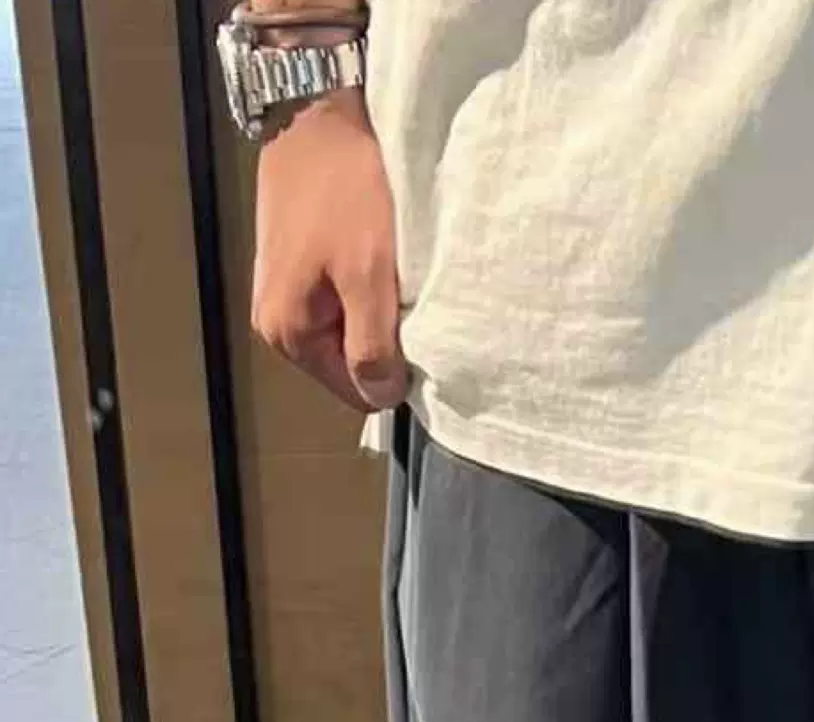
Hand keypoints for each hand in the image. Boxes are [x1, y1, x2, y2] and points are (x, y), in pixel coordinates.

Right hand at [251, 88, 407, 411]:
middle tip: (402, 291)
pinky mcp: (297, 263)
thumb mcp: (368, 276)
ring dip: (377, 307)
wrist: (317, 112)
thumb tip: (381, 396)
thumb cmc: (344, 190)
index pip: (356, 392)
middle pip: (350, 361)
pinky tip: (375, 252)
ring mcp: (284, 290)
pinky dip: (366, 282)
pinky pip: (342, 296)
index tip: (415, 332)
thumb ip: (372, 347)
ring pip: (350, 327)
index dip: (393, 371)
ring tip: (387, 268)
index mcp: (288, 334)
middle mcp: (276, 321)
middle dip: (383, 337)